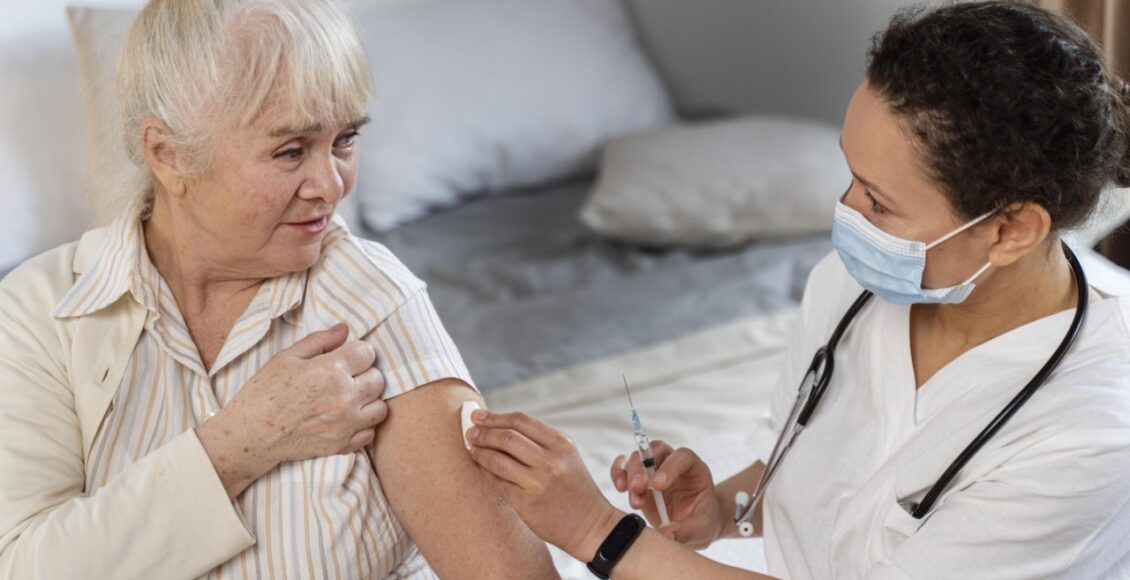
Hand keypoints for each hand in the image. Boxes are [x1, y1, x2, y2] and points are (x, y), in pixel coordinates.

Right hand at [198, 323, 387, 497]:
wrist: (249, 434)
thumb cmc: (263, 392)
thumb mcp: (286, 357)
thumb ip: (320, 341)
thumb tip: (344, 329)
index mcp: (329, 370)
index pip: (367, 353)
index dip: (358, 352)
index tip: (348, 358)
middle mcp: (343, 397)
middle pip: (378, 379)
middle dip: (365, 374)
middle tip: (347, 378)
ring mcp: (344, 424)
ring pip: (380, 407)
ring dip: (369, 401)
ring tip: (350, 398)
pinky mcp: (341, 445)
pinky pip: (370, 433)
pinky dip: (363, 425)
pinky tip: (346, 418)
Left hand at [466, 410, 621, 561]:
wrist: (590, 525)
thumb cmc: (574, 488)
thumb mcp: (566, 457)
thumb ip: (540, 441)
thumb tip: (500, 426)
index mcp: (561, 444)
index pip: (521, 420)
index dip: (495, 416)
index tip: (479, 415)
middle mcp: (551, 461)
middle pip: (507, 437)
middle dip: (483, 432)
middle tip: (470, 432)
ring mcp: (538, 483)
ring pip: (498, 459)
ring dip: (479, 452)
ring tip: (472, 448)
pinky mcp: (527, 503)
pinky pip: (498, 482)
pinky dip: (485, 472)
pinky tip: (480, 468)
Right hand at [610, 441, 723, 548]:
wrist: (694, 525)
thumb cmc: (702, 522)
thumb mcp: (701, 529)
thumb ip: (687, 531)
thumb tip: (667, 534)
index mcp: (694, 469)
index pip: (682, 457)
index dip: (670, 467)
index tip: (659, 486)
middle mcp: (672, 463)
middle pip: (656, 450)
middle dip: (644, 467)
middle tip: (638, 488)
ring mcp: (654, 469)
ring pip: (637, 457)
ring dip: (630, 474)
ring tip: (633, 497)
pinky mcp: (639, 479)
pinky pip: (624, 466)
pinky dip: (618, 473)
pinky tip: (620, 487)